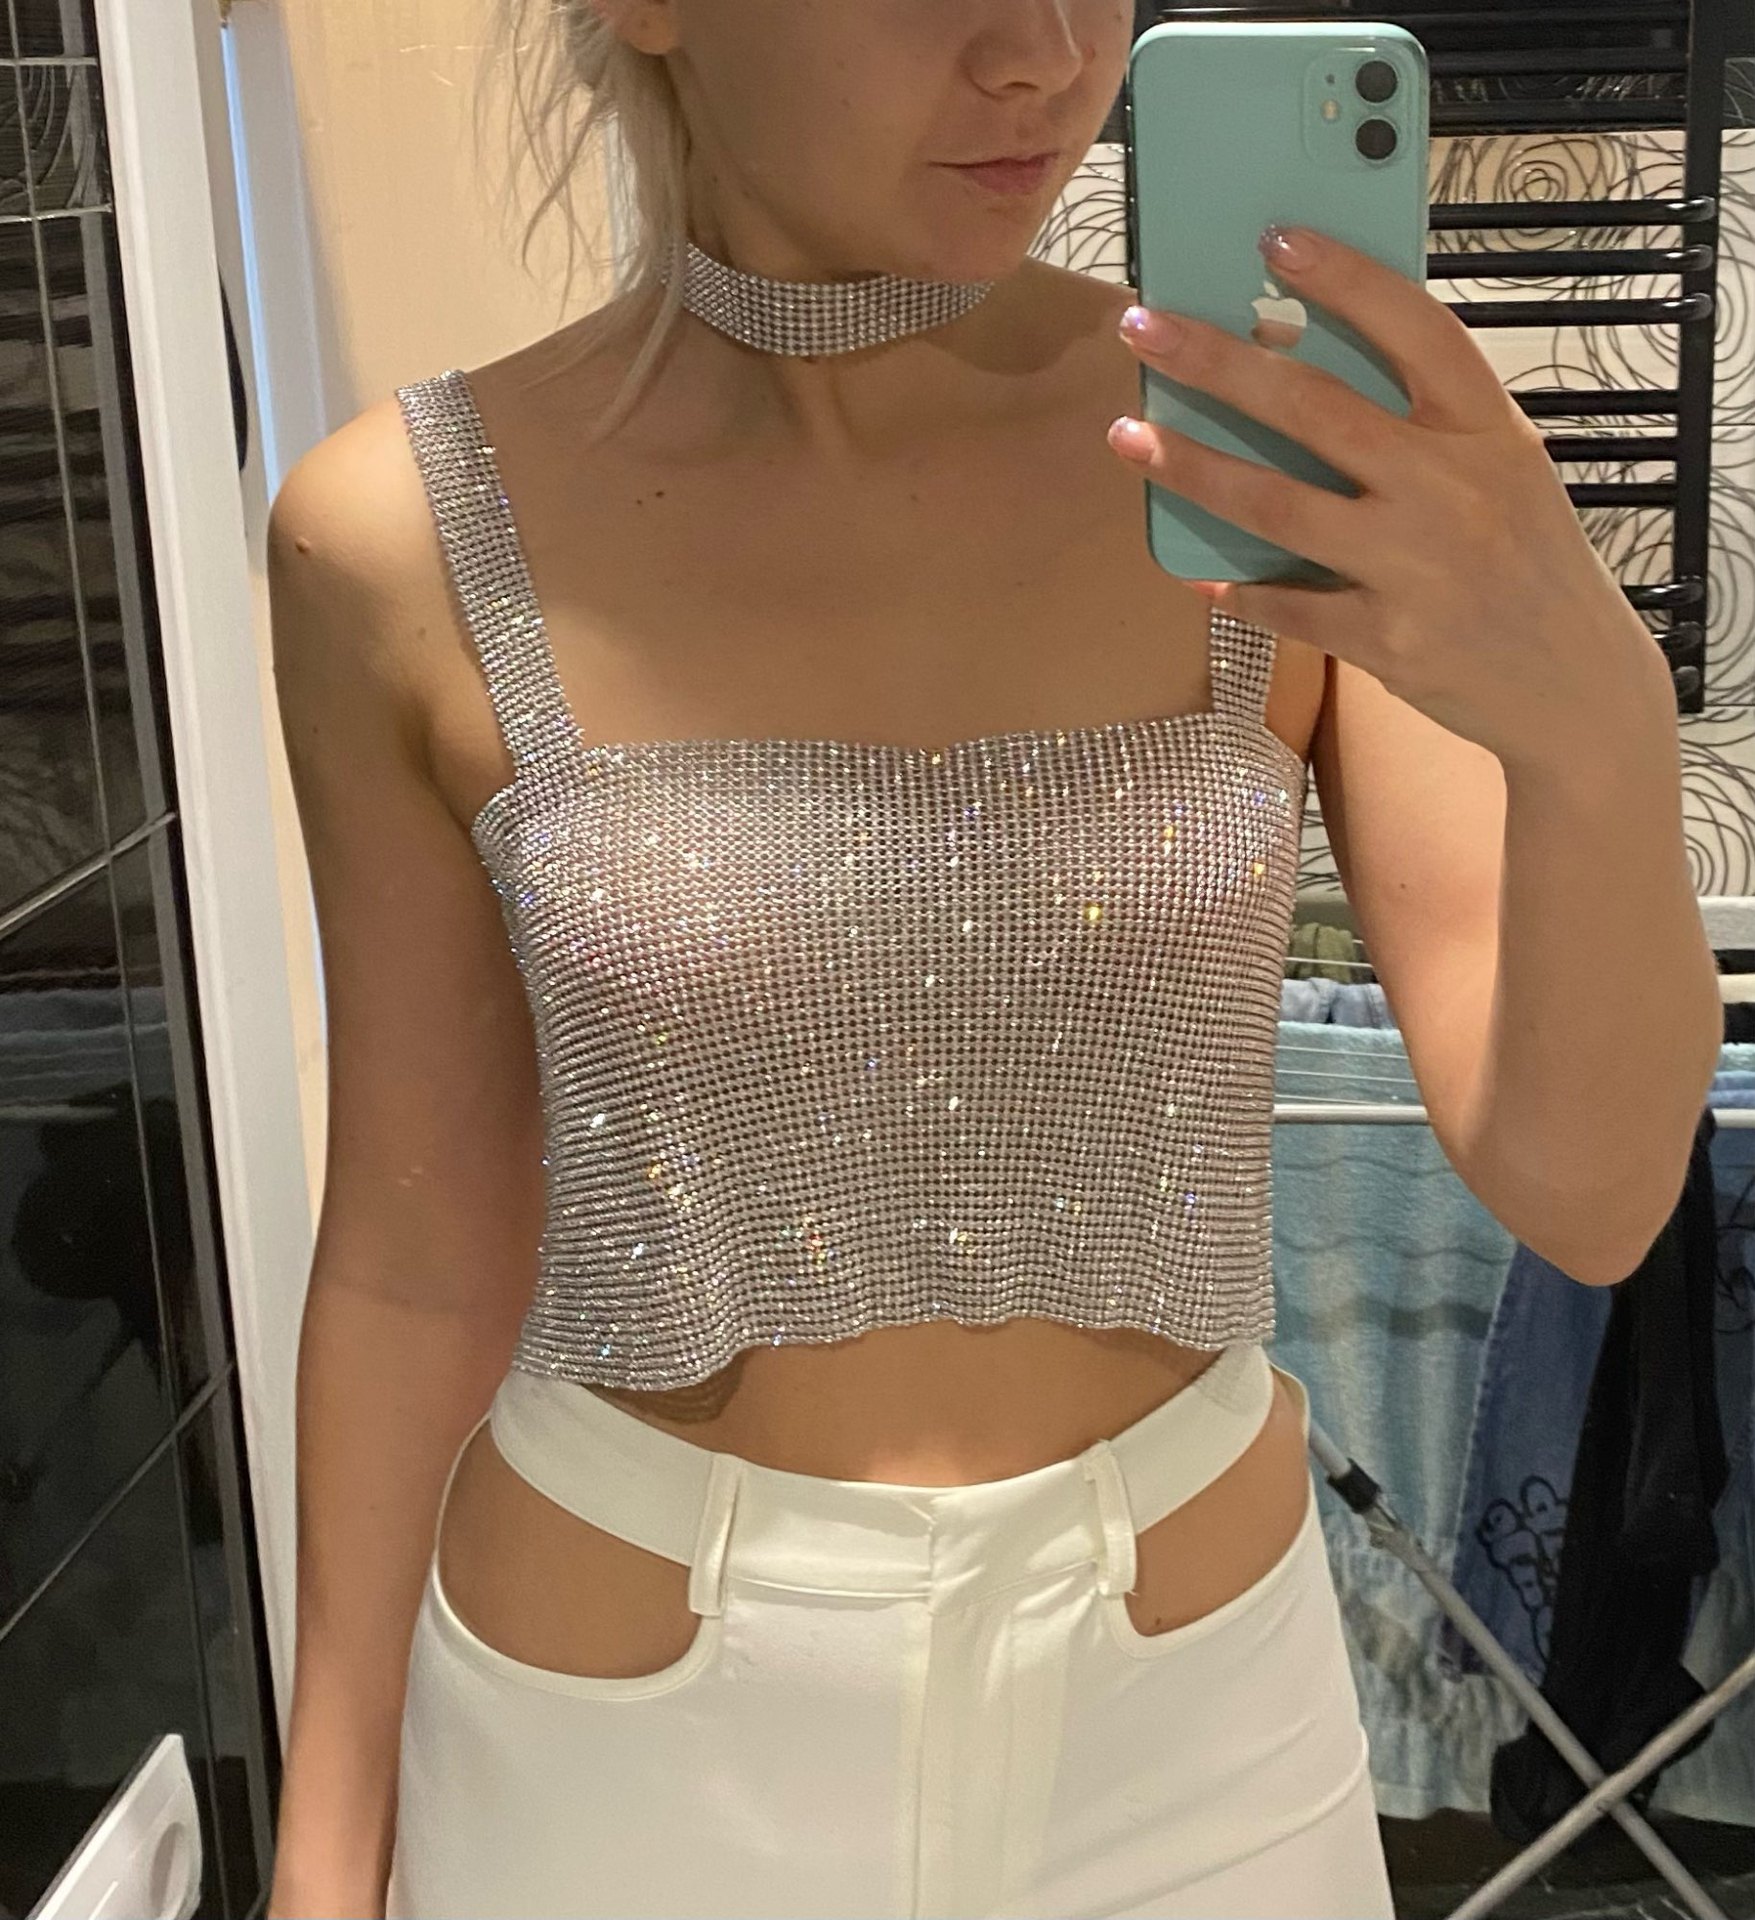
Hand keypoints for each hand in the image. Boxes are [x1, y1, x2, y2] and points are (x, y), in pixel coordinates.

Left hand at [1107, 223, 1676, 777]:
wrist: (1573, 685)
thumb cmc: (1526, 564)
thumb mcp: (1506, 472)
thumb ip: (1427, 426)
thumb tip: (1302, 367)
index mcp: (1487, 431)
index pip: (1414, 329)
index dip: (1344, 278)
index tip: (1274, 239)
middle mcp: (1451, 489)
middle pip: (1313, 408)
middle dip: (1215, 362)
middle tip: (1143, 329)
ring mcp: (1415, 567)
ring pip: (1275, 504)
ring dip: (1190, 466)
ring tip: (1128, 435)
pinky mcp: (1386, 640)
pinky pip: (1287, 604)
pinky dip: (1238, 588)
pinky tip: (1194, 571)